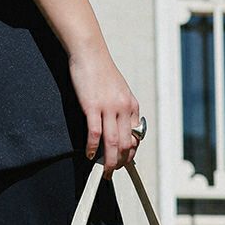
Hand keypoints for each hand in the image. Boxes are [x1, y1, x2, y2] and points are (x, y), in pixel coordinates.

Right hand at [68, 48, 140, 179]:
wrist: (89, 52)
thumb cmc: (100, 70)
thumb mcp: (119, 89)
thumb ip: (122, 108)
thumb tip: (121, 129)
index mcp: (131, 105)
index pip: (135, 137)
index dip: (130, 153)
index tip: (123, 162)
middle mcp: (123, 108)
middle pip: (125, 144)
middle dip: (120, 162)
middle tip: (112, 172)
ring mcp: (108, 107)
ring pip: (112, 143)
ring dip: (109, 161)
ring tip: (103, 171)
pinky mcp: (92, 106)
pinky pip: (95, 134)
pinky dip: (92, 148)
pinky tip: (89, 154)